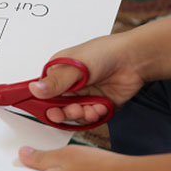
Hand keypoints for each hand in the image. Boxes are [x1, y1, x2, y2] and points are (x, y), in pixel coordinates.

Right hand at [28, 34, 145, 124]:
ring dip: (80, 115)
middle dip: (64, 112)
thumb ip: (55, 82)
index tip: (47, 111)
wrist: (135, 60)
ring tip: (90, 109)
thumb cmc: (105, 53)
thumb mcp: (76, 67)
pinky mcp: (96, 104)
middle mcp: (68, 85)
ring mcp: (82, 96)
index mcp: (58, 73)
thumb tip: (34, 89)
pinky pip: (88, 118)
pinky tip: (100, 107)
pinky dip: (93, 115)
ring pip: (72, 115)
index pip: (42, 92)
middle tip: (73, 110)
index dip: (42, 104)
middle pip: (56, 107)